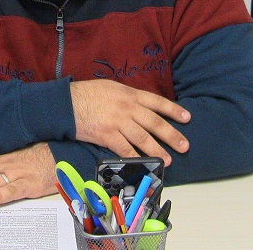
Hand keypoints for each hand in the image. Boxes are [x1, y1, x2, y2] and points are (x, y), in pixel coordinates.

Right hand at [70, 79, 190, 165]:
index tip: (187, 118)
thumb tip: (142, 106)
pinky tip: (144, 164)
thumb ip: (128, 96)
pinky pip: (124, 149)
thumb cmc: (88, 94)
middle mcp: (127, 107)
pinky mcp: (107, 136)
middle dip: (172, 135)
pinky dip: (135, 158)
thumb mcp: (112, 87)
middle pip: (155, 122)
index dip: (173, 110)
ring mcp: (117, 122)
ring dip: (157, 150)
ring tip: (168, 160)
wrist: (66, 103)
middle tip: (184, 146)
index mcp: (130, 94)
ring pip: (143, 138)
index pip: (157, 102)